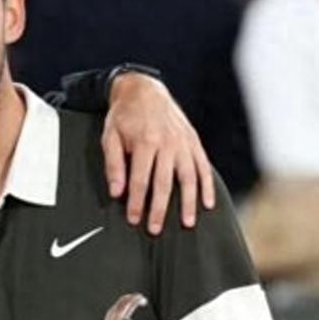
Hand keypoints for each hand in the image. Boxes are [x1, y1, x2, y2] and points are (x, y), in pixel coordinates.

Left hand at [105, 73, 215, 234]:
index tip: (134, 219)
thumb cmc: (124, 117)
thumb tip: (117, 193)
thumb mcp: (110, 137)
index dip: (137, 202)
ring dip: (189, 202)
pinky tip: (208, 203)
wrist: (144, 89)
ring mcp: (183, 143)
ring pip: (189, 177)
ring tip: (188, 223)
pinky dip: (207, 186)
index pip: (141, 180)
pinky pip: (203, 167)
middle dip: (160, 209)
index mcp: (145, 142)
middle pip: (164, 183)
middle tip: (155, 229)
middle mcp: (167, 143)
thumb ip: (114, 165)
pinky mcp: (193, 142)